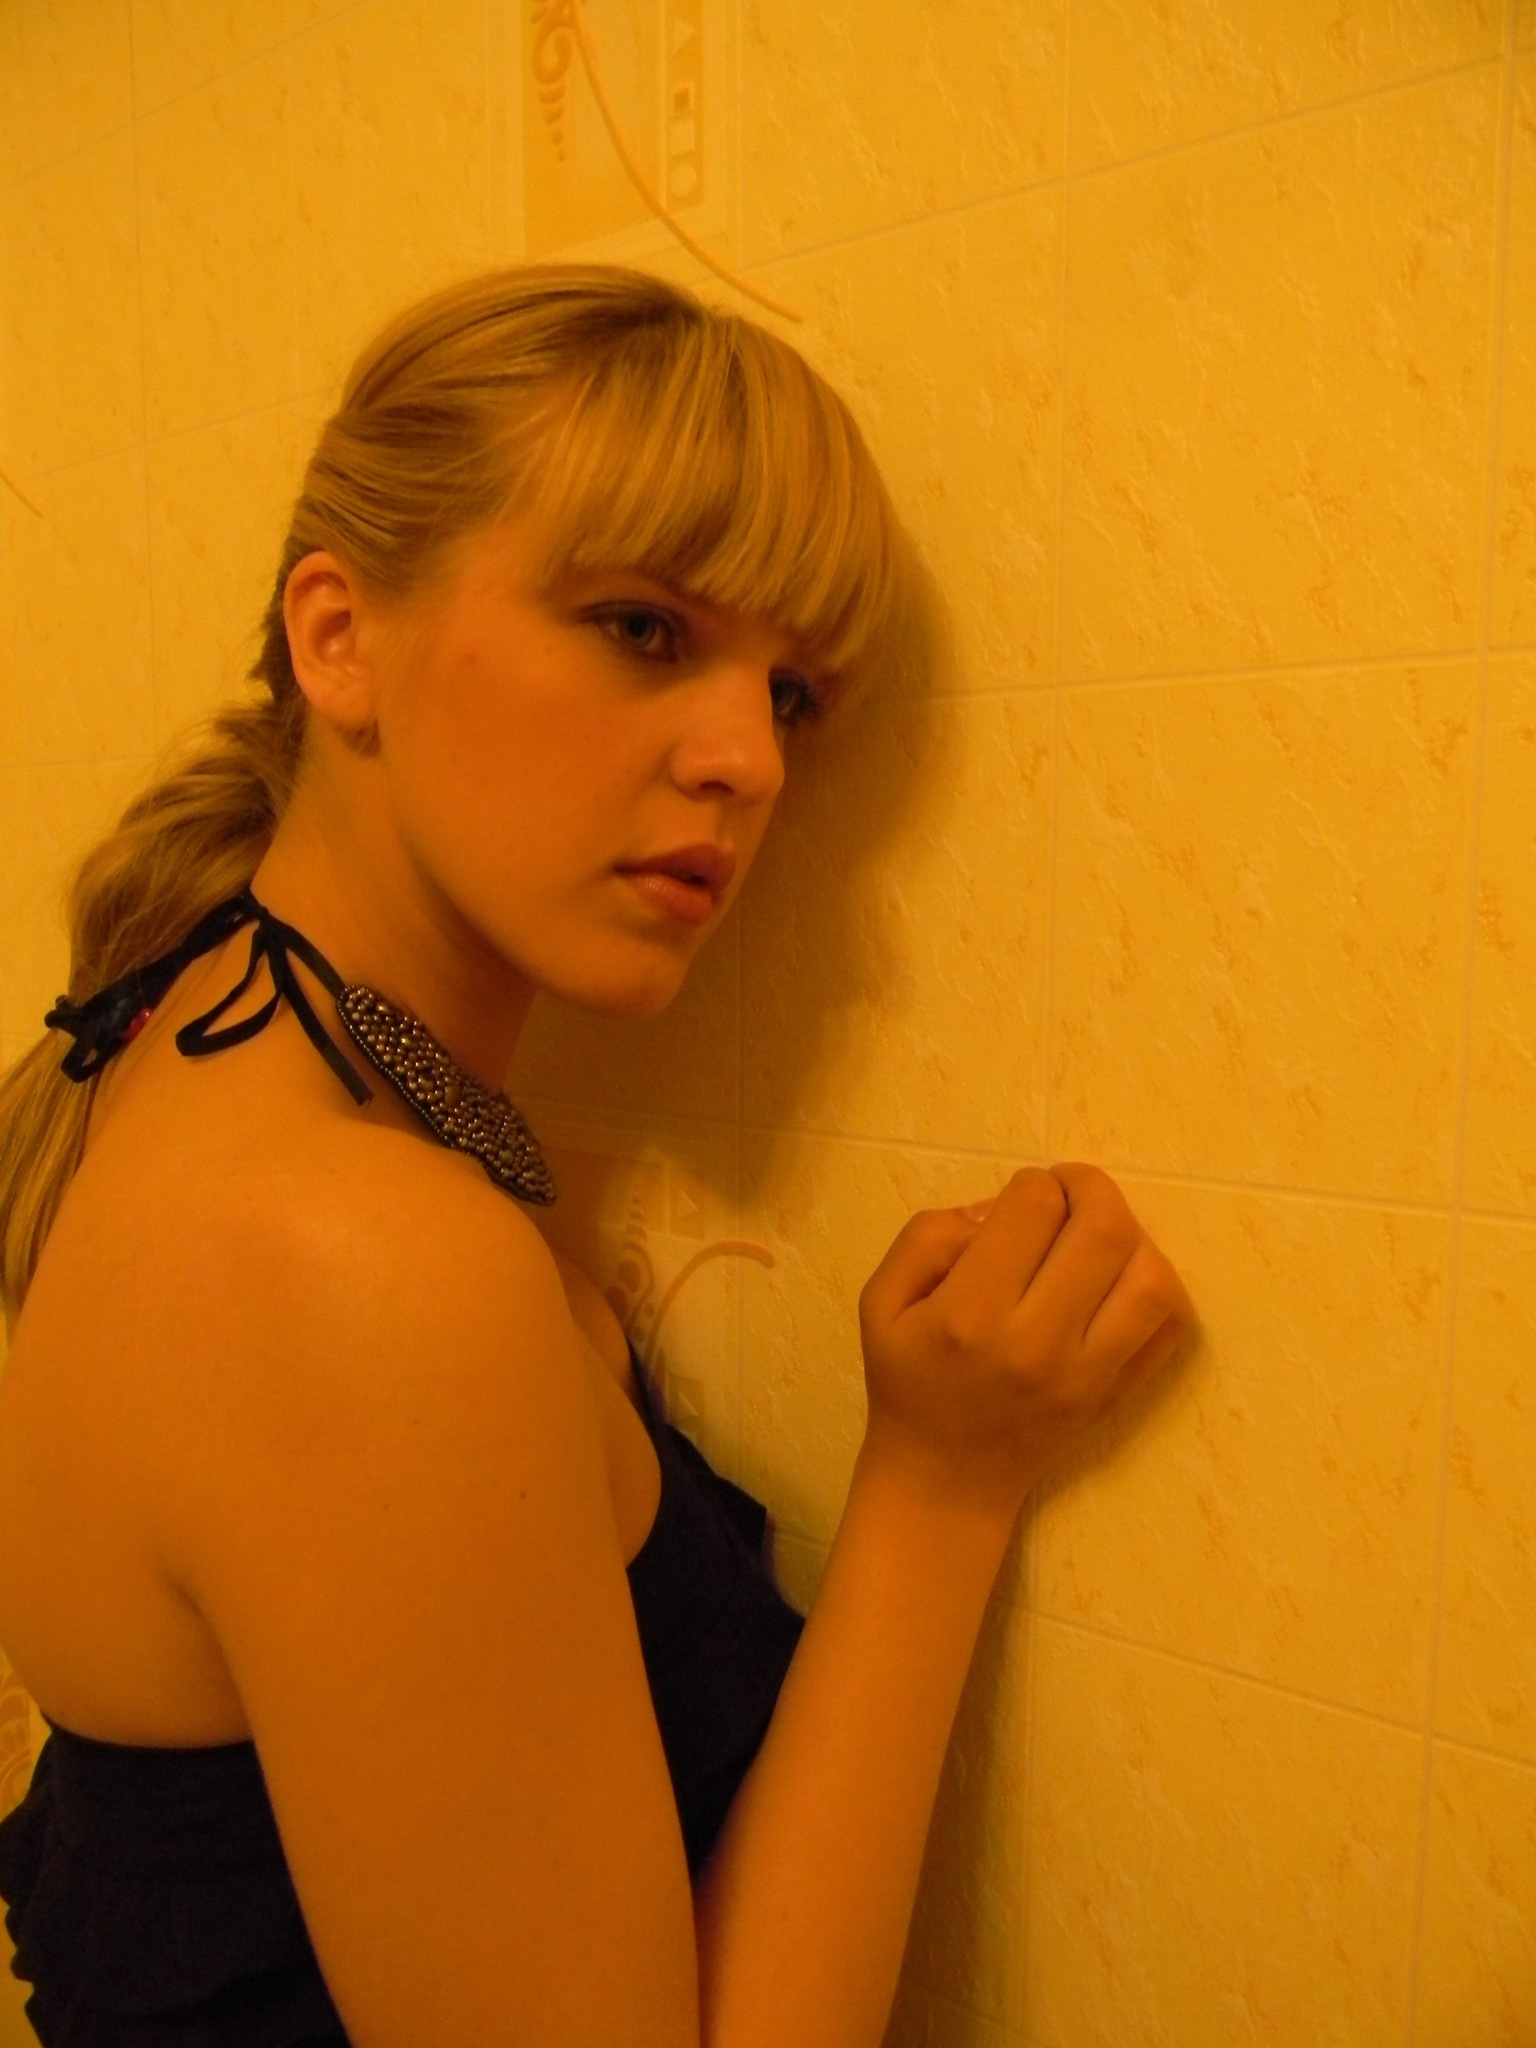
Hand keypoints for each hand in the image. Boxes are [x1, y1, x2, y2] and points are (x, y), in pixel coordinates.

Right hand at [857, 1165, 1194, 1517]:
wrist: (946, 1479)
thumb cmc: (908, 1381)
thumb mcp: (880, 1301)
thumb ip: (928, 1237)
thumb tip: (998, 1208)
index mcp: (969, 1315)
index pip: (1034, 1208)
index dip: (1033, 1182)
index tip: (1020, 1197)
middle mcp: (1037, 1343)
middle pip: (1105, 1231)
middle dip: (1091, 1188)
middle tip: (1068, 1192)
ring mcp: (1088, 1374)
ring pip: (1151, 1277)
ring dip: (1132, 1236)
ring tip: (1097, 1237)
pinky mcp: (1119, 1394)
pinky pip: (1171, 1326)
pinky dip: (1158, 1285)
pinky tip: (1120, 1279)